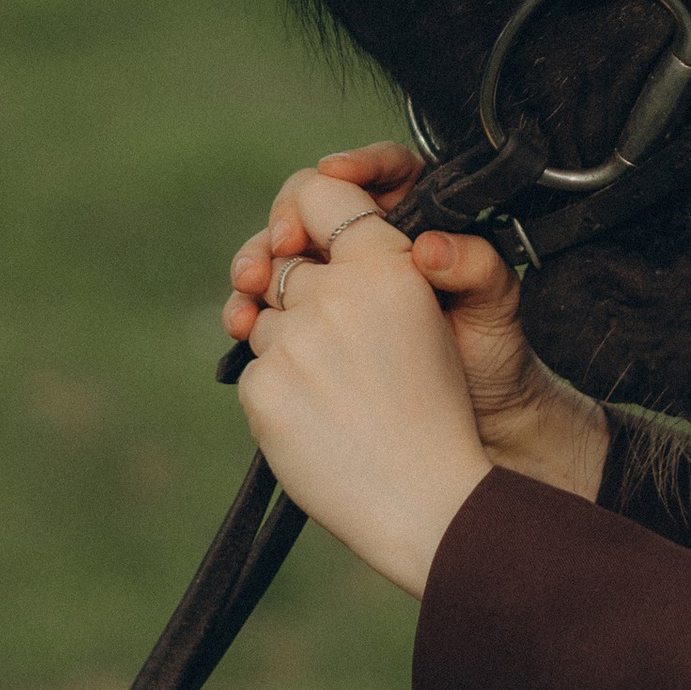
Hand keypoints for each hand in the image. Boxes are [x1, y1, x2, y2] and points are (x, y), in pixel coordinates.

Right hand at [228, 149, 608, 506]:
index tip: (334, 172)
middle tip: (281, 242)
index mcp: (415, 221)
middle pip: (312, 207)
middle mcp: (367, 243)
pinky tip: (242, 322)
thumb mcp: (495, 307)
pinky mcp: (308, 322)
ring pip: (281, 254)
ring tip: (248, 284)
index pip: (382, 172)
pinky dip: (249, 308)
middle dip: (286, 218)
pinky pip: (268, 303)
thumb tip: (430, 247)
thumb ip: (475, 268)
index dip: (356, 165)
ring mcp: (332, 282)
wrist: (471, 421)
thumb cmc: (492, 354)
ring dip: (256, 263)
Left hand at [228, 173, 489, 597]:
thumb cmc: (436, 408)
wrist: (430, 497)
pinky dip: (279, 390)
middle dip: (299, 295)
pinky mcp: (265, 387)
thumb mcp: (420, 315)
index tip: (296, 238)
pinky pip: (254, 371)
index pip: (318, 192)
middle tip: (341, 341)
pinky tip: (320, 417)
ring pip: (264, 321)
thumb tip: (286, 253)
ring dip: (288, 346)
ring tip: (340, 389)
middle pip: (284, 265)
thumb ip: (367, 269)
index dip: (301, 211)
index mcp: (385, 264)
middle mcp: (336, 292)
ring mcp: (295, 341)